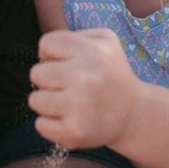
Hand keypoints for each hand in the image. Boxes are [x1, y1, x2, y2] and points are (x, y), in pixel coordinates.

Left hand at [28, 28, 144, 149]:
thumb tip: (44, 52)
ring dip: (46, 101)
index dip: (49, 52)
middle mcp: (86, 78)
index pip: (46, 43)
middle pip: (36, 73)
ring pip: (35, 100)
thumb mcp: (104, 40)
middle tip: (64, 84)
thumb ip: (73, 35)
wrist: (133, 113)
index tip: (62, 62)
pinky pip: (40, 125)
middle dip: (46, 78)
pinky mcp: (76, 132)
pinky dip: (49, 124)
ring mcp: (80, 107)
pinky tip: (66, 118)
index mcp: (92, 52)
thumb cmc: (110, 72)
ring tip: (64, 101)